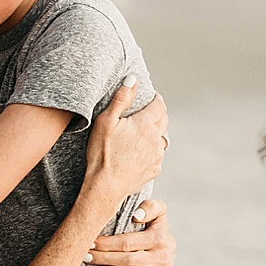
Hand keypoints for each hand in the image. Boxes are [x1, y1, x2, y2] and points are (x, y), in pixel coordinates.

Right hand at [82, 82, 168, 214]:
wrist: (105, 186)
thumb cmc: (102, 152)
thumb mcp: (106, 121)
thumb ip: (121, 98)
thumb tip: (133, 78)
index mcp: (145, 124)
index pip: (160, 104)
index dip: (156, 98)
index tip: (151, 96)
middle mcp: (156, 138)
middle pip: (164, 120)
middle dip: (157, 113)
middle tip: (146, 112)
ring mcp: (157, 155)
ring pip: (161, 138)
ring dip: (155, 133)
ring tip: (141, 133)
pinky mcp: (154, 169)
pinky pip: (157, 155)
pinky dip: (151, 150)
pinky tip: (138, 152)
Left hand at [87, 195, 177, 265]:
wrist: (168, 246)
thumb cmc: (153, 227)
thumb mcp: (156, 212)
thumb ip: (150, 207)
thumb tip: (136, 216)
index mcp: (160, 236)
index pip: (127, 242)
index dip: (106, 244)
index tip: (89, 243)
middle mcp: (164, 255)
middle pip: (128, 260)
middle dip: (104, 258)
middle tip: (86, 257)